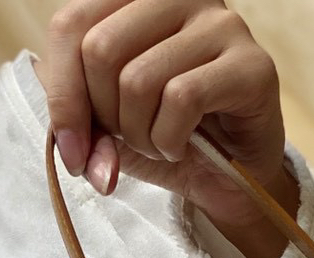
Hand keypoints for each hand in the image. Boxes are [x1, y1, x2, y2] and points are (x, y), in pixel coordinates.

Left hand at [42, 0, 297, 240]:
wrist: (232, 178)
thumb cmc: (169, 138)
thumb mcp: (108, 127)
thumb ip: (78, 119)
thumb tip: (70, 144)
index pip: (70, 25)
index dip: (63, 95)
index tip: (72, 152)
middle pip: (100, 50)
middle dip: (106, 117)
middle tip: (131, 141)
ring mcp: (218, 22)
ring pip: (139, 78)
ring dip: (140, 135)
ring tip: (160, 144)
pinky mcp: (250, 63)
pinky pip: (183, 98)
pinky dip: (170, 140)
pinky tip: (182, 146)